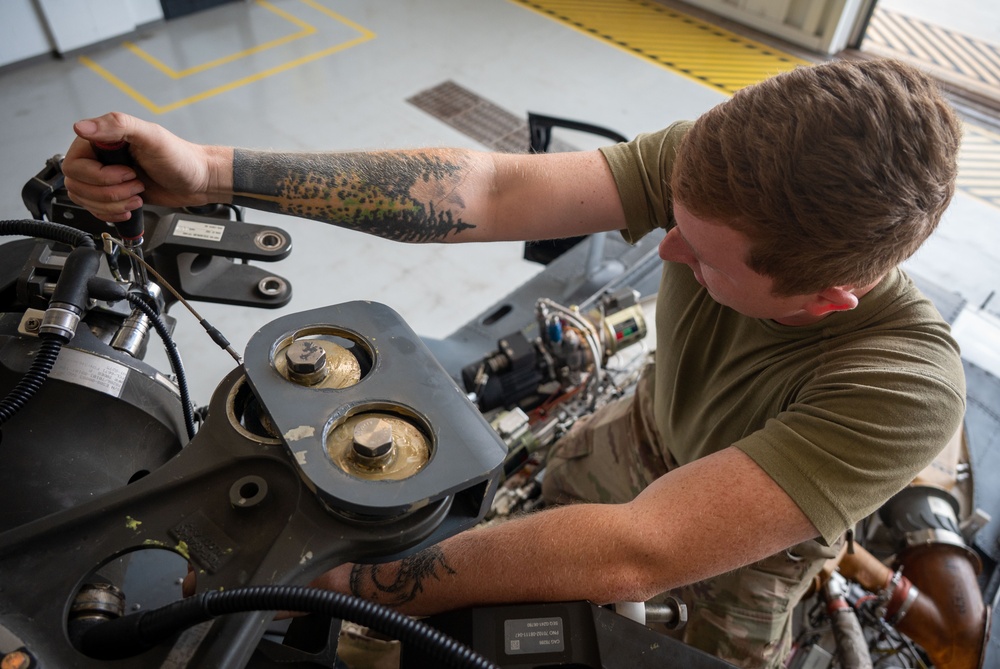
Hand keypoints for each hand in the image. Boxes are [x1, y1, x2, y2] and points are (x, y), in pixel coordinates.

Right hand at [62, 112, 231, 222]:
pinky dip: (111, 213)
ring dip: (113, 204)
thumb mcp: (151, 136)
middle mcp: (99, 157)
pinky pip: (95, 209)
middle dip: (109, 192)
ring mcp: (105, 177)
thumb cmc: (180, 157)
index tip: (128, 173)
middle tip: (136, 184)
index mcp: (101, 139)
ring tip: (137, 194)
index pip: (75, 164)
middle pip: (77, 185)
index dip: (100, 176)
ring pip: (84, 200)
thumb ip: (117, 126)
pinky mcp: (113, 194)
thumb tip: (82, 127)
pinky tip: (130, 206)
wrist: (198, 181)